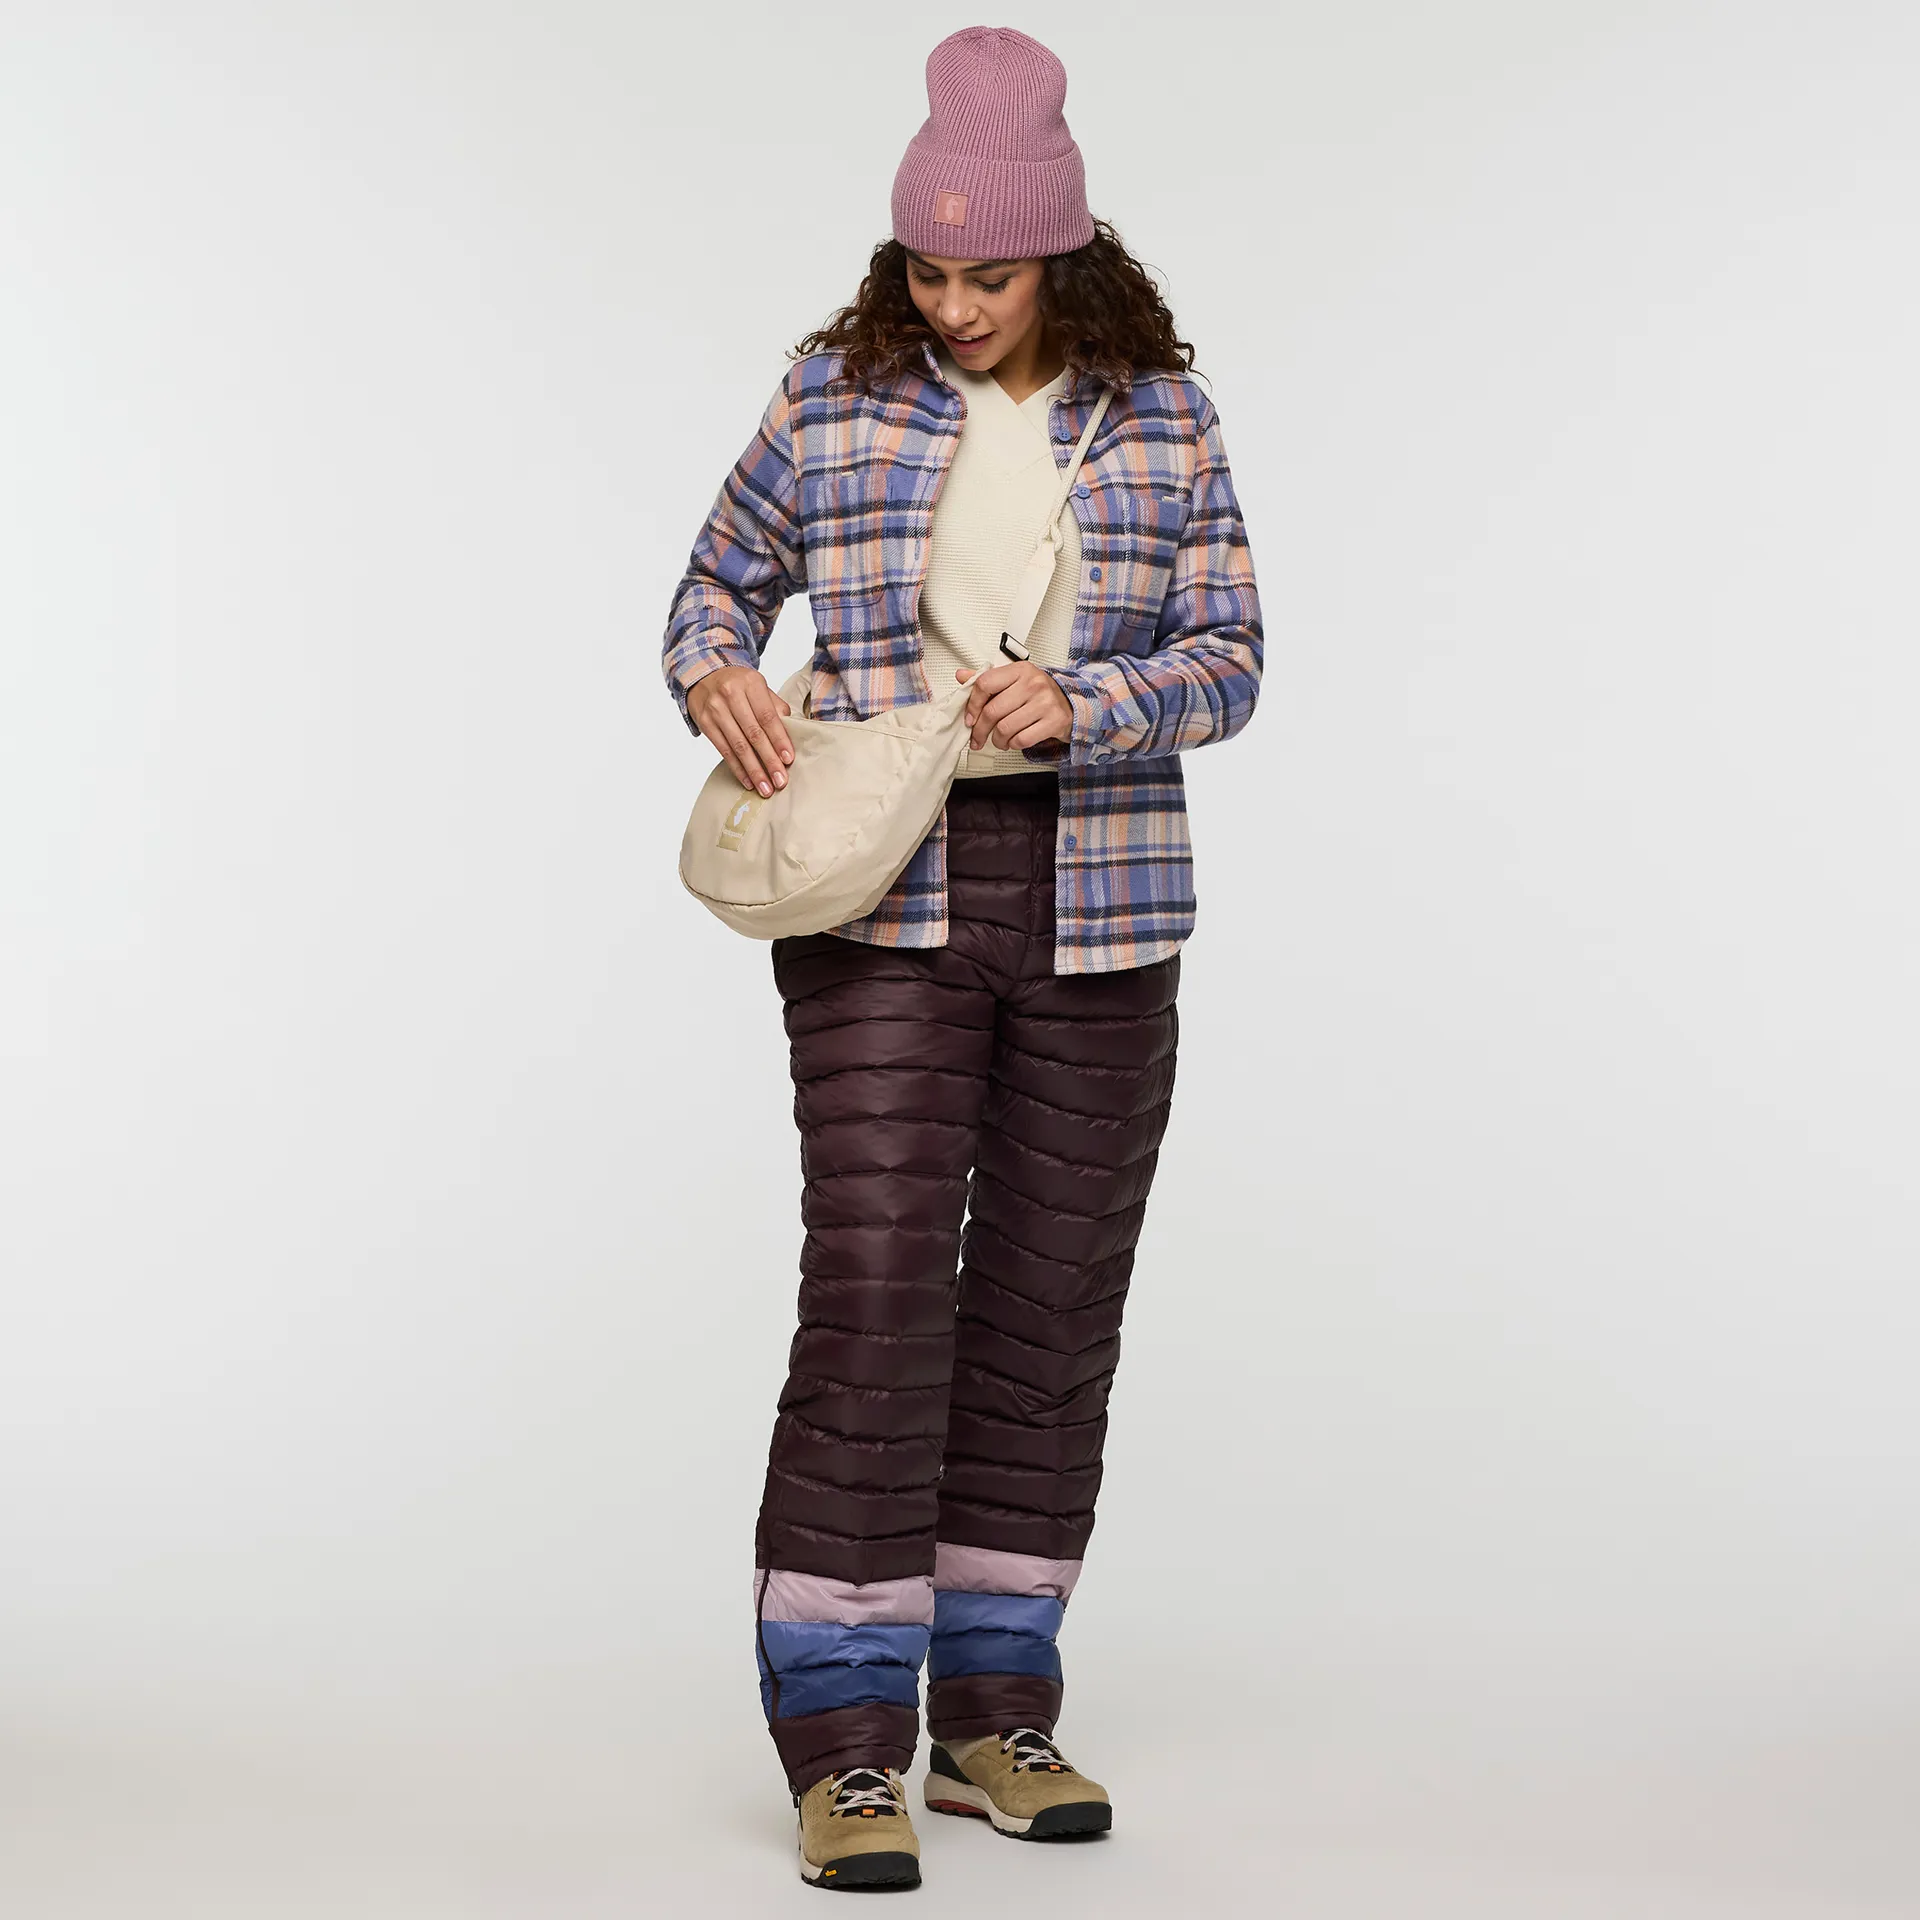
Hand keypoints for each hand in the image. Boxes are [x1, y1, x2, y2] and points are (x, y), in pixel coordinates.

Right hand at [687, 665, 794, 795]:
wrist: (703, 674)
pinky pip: (723, 750)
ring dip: (754, 770)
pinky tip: (748, 781)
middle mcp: (731, 695)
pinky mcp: (704, 723)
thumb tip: (791, 733)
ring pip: (738, 746)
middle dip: (769, 760)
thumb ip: (775, 707)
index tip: (788, 759)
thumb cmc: (739, 684)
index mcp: (751, 683)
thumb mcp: (758, 687)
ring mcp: (715, 709)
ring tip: (765, 788)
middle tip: (780, 781)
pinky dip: (737, 768)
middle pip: (754, 733)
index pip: (768, 716)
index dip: (779, 739)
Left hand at [957, 662, 1071, 752]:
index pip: (985, 684)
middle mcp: (1033, 683)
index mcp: (1020, 670)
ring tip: (999, 740)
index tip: (969, 718)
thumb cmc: (1039, 694)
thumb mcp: (1014, 681)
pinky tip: (1013, 741)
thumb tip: (961, 676)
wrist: (1071, 705)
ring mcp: (1045, 703)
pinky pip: (1021, 740)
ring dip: (997, 740)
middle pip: (993, 711)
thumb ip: (988, 680)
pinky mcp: (1053, 722)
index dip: (972, 705)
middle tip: (977, 738)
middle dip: (980, 730)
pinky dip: (1012, 745)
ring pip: (1005, 728)